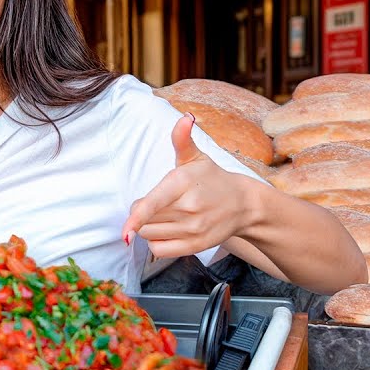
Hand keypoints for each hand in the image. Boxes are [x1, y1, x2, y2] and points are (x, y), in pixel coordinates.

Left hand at [122, 113, 255, 258]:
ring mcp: (194, 230)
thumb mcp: (196, 157)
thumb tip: (185, 119)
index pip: (154, 204)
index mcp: (183, 183)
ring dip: (148, 227)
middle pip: (144, 220)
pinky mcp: (196, 246)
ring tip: (164, 215)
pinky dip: (156, 243)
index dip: (136, 218)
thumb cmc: (211, 179)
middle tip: (157, 203)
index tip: (125, 231)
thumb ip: (182, 139)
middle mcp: (189, 208)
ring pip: (149, 235)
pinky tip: (166, 230)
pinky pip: (160, 250)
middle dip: (141, 213)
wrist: (244, 205)